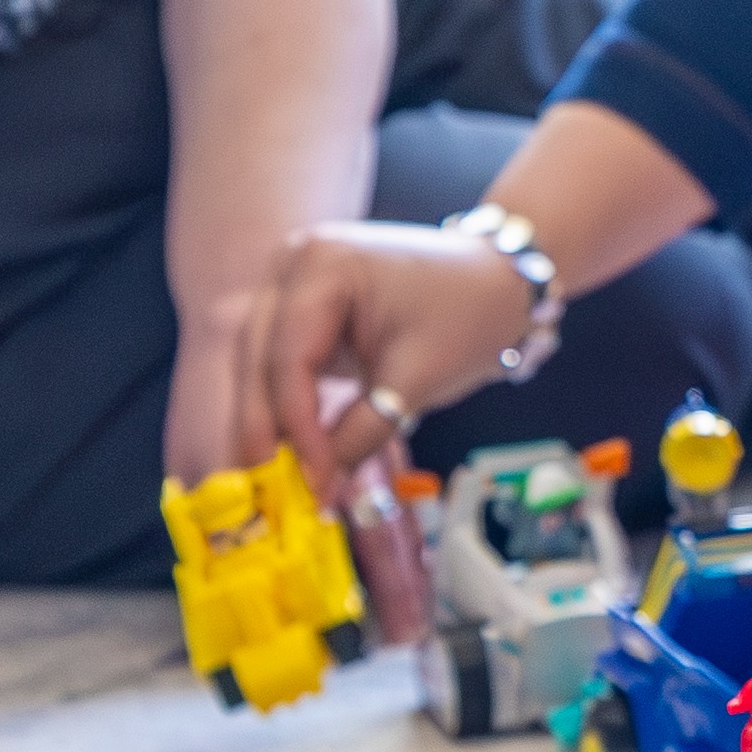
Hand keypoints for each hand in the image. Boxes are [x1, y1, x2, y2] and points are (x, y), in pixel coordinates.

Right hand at [218, 214, 554, 484]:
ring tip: (271, 478)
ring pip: (257, 362)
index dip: (296, 424)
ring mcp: (290, 282)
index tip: (311, 478)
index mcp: (324, 264)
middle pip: (258, 357)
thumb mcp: (417, 378)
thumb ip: (364, 431)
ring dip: (264, 420)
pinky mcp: (298, 307)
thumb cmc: (465, 317)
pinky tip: (286, 450)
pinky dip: (282, 404)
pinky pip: (276, 360)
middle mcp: (293, 263)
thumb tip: (318, 486)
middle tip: (266, 488)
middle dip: (263, 426)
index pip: (289, 356)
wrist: (494, 283)